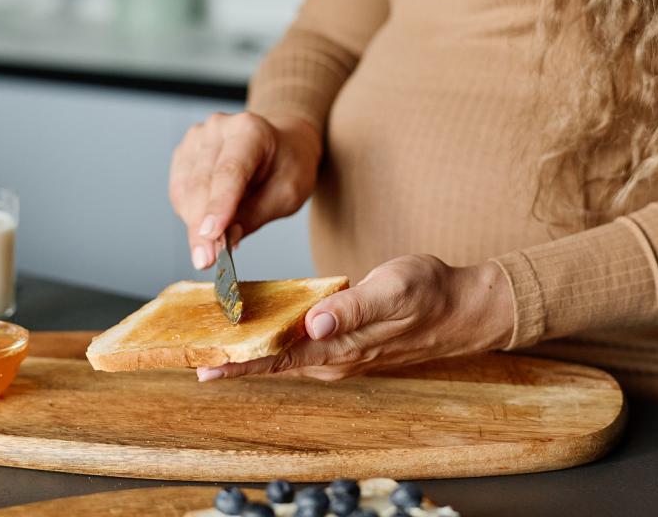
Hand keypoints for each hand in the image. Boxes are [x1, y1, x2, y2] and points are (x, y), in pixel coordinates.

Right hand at [169, 111, 321, 269]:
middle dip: (201, 227)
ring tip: (210, 250)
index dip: (218, 206)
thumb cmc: (287, 165)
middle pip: (202, 183)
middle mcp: (218, 128)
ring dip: (193, 225)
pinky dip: (189, 214)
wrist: (281, 144)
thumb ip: (256, 214)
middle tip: (206, 260)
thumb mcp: (288, 193)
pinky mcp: (184, 154)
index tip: (210, 236)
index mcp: (249, 130)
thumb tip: (226, 240)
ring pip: (186, 190)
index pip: (229, 172)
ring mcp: (196, 139)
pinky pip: (179, 191)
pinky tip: (205, 227)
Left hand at [195, 255, 513, 380]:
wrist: (463, 308)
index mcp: (342, 348)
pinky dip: (277, 341)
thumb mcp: (391, 290)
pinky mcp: (348, 343)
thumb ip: (352, 308)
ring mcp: (342, 354)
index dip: (240, 364)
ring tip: (216, 343)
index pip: (280, 360)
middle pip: (274, 364)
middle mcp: (337, 359)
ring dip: (252, 353)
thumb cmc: (428, 294)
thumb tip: (315, 323)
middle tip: (194, 354)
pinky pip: (302, 346)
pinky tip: (262, 329)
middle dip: (235, 361)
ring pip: (286, 357)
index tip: (205, 366)